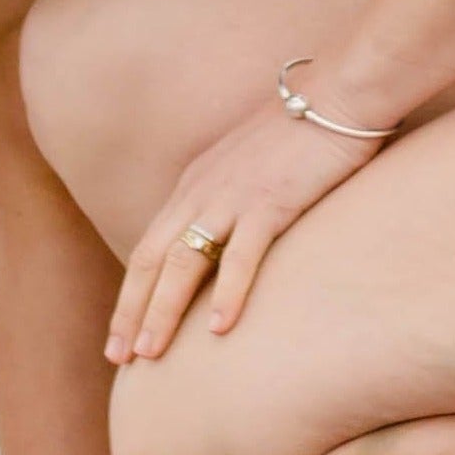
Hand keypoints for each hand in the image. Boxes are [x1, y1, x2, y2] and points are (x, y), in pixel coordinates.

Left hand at [107, 85, 383, 362]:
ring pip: (185, 260)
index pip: (151, 246)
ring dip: (164, 309)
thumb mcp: (245, 165)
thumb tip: (216, 244)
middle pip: (154, 257)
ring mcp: (234, 196)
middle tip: (118, 359)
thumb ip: (224, 199)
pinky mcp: (271, 201)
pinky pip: (243, 254)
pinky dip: (228, 292)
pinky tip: (218, 329)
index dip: (131, 295)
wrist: (337, 95)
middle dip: (132, 311)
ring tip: (151, 354)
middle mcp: (204, 190)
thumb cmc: (298, 132)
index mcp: (195, 182)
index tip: (119, 339)